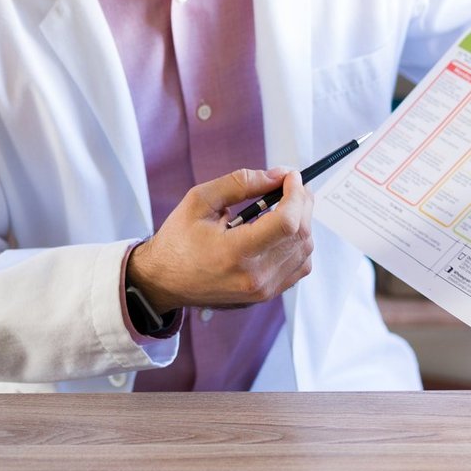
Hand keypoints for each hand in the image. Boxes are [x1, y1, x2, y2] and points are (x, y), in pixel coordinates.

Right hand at [127, 167, 313, 312]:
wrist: (165, 281)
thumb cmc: (178, 239)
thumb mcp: (200, 200)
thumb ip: (240, 183)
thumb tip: (277, 175)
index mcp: (234, 253)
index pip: (286, 223)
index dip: (296, 194)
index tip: (291, 177)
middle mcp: (254, 277)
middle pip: (300, 235)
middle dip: (302, 203)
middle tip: (292, 185)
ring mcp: (262, 290)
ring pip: (305, 251)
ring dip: (302, 223)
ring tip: (285, 206)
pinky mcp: (266, 295)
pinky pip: (299, 267)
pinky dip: (297, 244)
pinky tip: (281, 231)